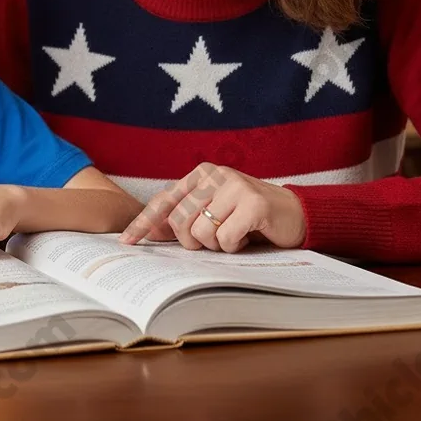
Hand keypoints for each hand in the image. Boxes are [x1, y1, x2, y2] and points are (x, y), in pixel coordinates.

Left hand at [119, 162, 306, 253]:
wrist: (294, 213)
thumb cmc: (248, 216)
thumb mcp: (214, 211)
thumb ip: (186, 216)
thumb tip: (151, 232)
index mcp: (200, 174)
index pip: (164, 200)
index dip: (143, 222)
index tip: (126, 242)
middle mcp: (214, 175)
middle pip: (179, 221)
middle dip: (192, 242)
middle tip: (214, 241)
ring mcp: (234, 186)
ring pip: (201, 233)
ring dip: (217, 245)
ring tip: (234, 234)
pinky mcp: (253, 203)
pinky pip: (225, 239)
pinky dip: (235, 246)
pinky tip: (248, 235)